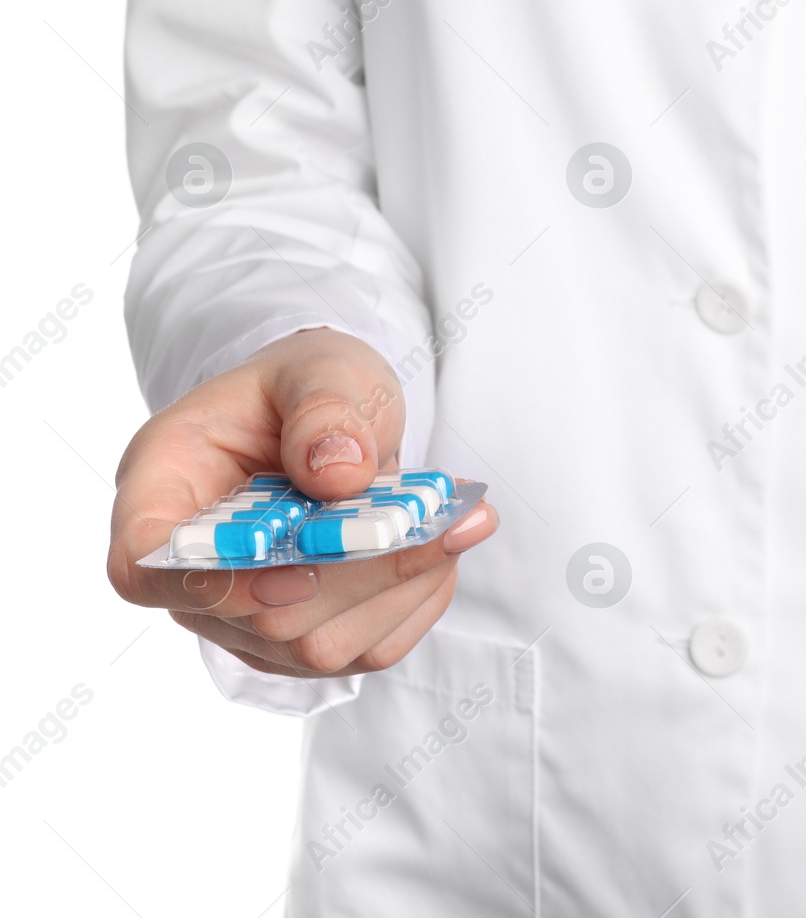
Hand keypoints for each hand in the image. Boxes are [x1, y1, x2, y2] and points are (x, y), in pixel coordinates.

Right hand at [107, 328, 498, 677]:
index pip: (142, 569)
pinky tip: (442, 549)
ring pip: (319, 648)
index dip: (211, 586)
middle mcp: (191, 571)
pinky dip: (417, 603)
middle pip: (260, 620)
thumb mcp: (320, 368)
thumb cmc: (308, 386)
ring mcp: (245, 616)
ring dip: (399, 590)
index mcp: (160, 487)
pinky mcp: (304, 639)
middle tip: (433, 525)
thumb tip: (339, 474)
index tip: (301, 567)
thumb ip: (324, 409)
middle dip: (357, 576)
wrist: (339, 416)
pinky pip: (367, 649)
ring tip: (452, 526)